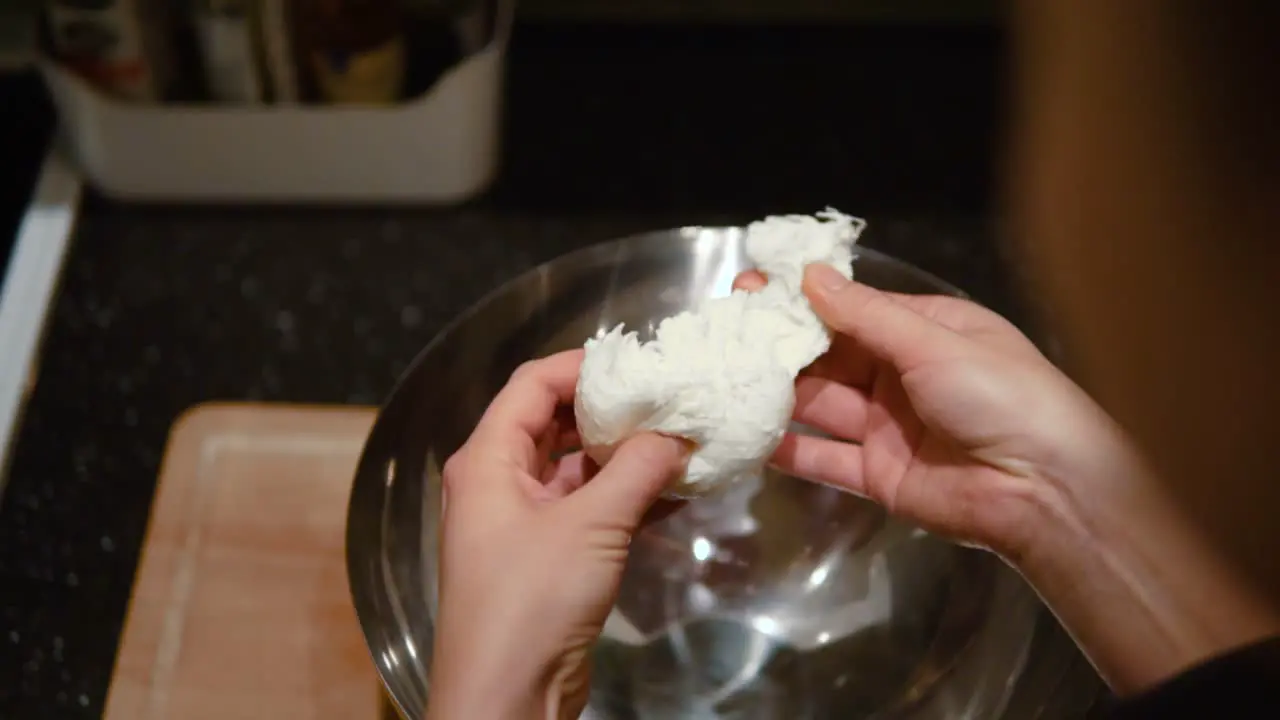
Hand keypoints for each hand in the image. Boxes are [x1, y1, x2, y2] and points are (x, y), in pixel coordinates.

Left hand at [427, 350, 687, 719]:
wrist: (504, 697)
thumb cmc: (530, 599)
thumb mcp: (592, 524)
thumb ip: (637, 470)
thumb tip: (676, 435)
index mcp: (487, 459)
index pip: (532, 385)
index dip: (583, 366)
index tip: (639, 362)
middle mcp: (497, 483)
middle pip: (552, 422)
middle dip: (609, 411)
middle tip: (666, 400)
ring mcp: (519, 523)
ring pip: (574, 469)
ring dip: (622, 457)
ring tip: (679, 441)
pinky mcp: (543, 559)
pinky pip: (585, 509)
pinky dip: (623, 497)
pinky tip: (672, 491)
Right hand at [736, 264, 1122, 560]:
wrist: (1045, 490)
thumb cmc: (1002, 395)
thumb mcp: (935, 341)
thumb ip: (866, 315)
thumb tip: (811, 275)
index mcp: (928, 332)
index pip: (853, 310)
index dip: (803, 301)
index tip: (753, 288)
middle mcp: (903, 376)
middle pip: (830, 357)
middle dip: (782, 344)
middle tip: (726, 329)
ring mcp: (889, 427)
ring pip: (822, 405)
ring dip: (779, 392)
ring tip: (725, 376)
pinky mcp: (878, 475)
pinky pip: (825, 458)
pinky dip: (789, 449)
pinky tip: (748, 434)